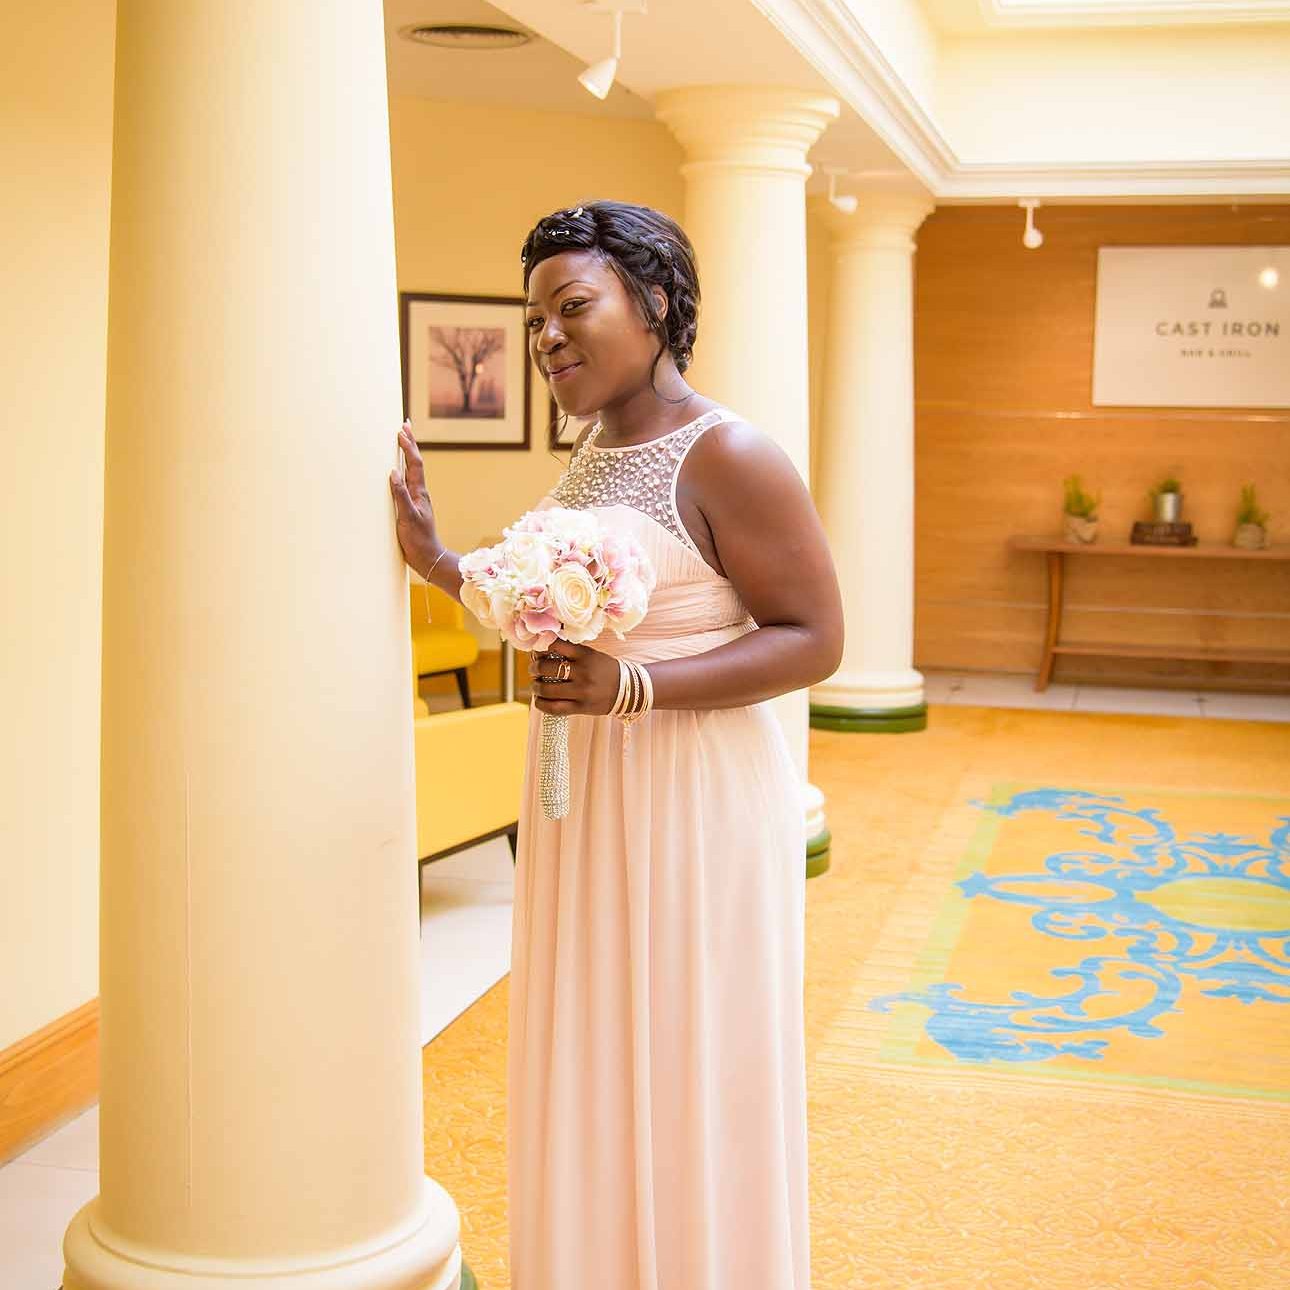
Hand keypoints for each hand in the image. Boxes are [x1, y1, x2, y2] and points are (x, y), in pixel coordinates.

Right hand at [389, 421, 439, 576]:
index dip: (408, 446)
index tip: (401, 431)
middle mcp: (419, 493)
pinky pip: (407, 483)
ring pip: (412, 471)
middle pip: (415, 463)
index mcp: (419, 493)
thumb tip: (393, 472)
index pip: (414, 464)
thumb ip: (401, 495)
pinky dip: (402, 470)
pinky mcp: (411, 507)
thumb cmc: (418, 540)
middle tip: (405, 425)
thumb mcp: (407, 518)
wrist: (428, 558)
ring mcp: (416, 500)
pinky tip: (398, 471)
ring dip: (407, 454)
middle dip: (410, 443)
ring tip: (402, 441)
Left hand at [529, 640, 622, 715]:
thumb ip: (571, 653)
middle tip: (533, 669)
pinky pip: (554, 708)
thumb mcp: (592, 655)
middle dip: (534, 668)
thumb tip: (542, 651)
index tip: (537, 651)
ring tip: (536, 686)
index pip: (555, 646)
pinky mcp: (581, 707)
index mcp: (585, 655)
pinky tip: (539, 700)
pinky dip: (541, 704)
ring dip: (535, 687)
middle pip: (547, 668)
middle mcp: (583, 672)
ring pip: (547, 689)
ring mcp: (581, 691)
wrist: (628, 690)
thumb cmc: (605, 670)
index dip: (540, 648)